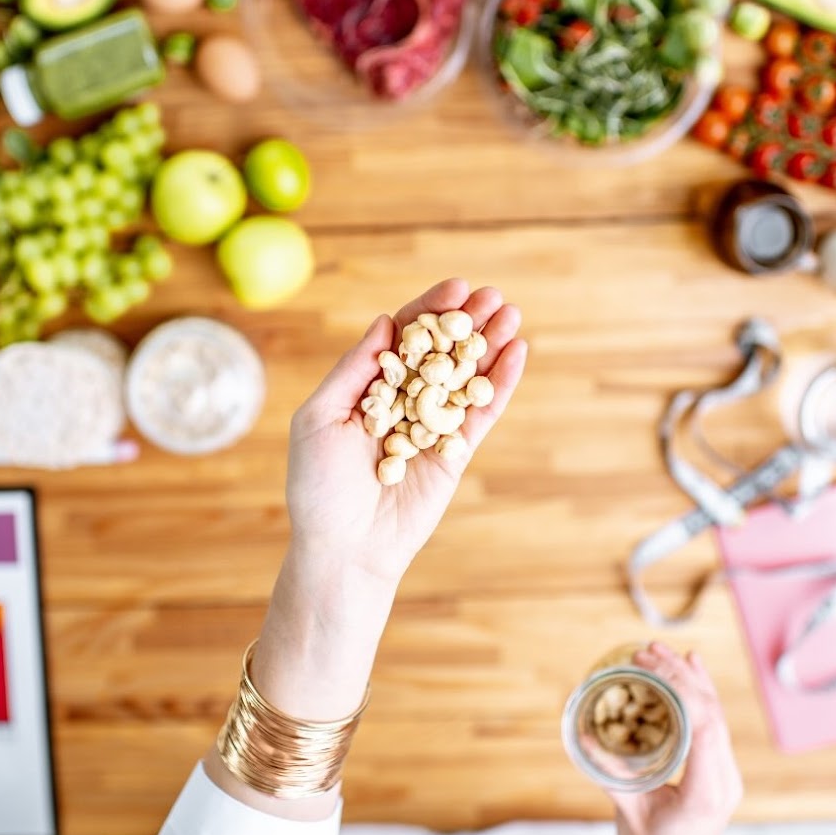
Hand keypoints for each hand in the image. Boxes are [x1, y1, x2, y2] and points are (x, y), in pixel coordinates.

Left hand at [286, 279, 527, 587]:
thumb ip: (353, 371)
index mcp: (367, 386)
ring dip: (490, 343)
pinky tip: (517, 351)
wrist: (344, 548)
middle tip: (492, 294)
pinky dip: (500, 383)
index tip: (455, 287)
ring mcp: (432, 424)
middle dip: (467, 320)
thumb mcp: (319, 419)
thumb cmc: (318, 487)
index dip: (429, 310)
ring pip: (466, 375)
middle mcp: (402, 400)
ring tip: (512, 312)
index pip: (403, 336)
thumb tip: (384, 323)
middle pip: (441, 349)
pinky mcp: (456, 452)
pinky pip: (482, 412)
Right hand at [611, 643, 742, 834]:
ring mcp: (726, 775)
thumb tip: (583, 736)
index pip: (703, 727)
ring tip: (662, 651)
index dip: (680, 690)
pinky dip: (701, 695)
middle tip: (647, 652)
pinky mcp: (718, 771)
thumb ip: (610, 775)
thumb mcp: (629, 814)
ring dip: (690, 679)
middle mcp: (724, 779)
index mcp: (706, 791)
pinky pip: (713, 726)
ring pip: (716, 715)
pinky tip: (693, 667)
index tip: (650, 669)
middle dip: (680, 676)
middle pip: (711, 714)